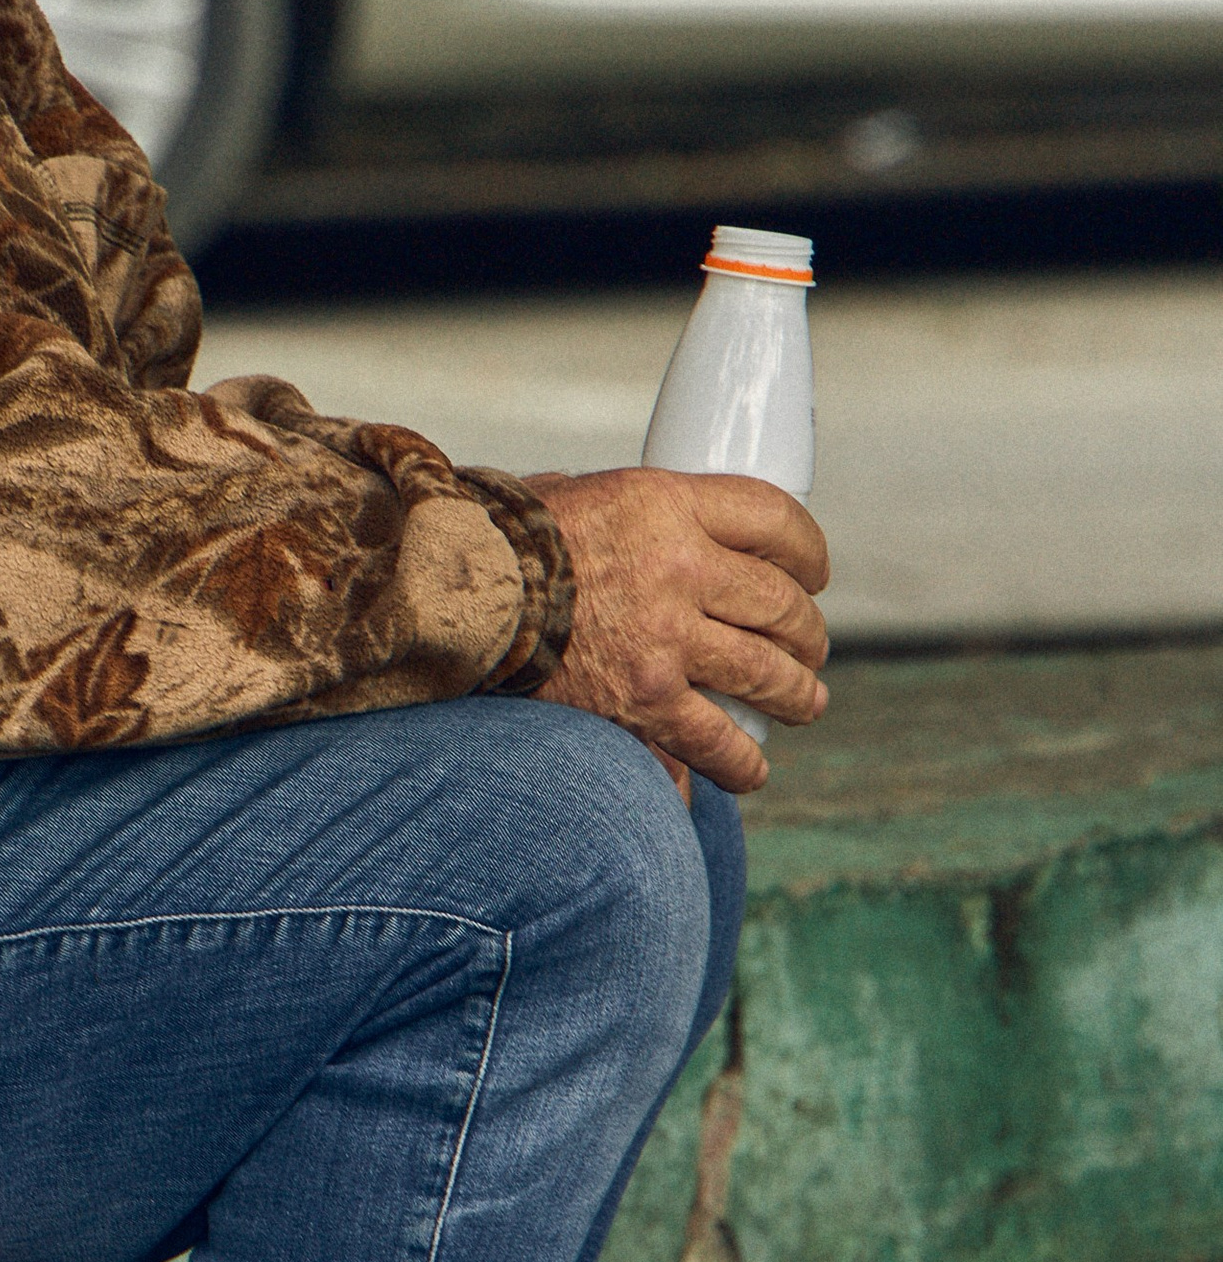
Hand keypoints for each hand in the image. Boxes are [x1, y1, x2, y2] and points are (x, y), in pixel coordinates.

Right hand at [521, 466, 828, 795]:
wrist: (450, 596)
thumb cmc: (502, 541)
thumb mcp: (577, 493)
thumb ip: (635, 517)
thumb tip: (662, 534)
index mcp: (664, 504)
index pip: (774, 519)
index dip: (808, 550)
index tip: (811, 572)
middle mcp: (678, 568)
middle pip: (782, 603)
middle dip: (806, 632)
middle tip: (806, 645)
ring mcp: (665, 639)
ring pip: (769, 673)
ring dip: (796, 693)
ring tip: (802, 700)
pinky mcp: (644, 700)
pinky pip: (719, 742)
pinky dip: (742, 762)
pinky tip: (748, 767)